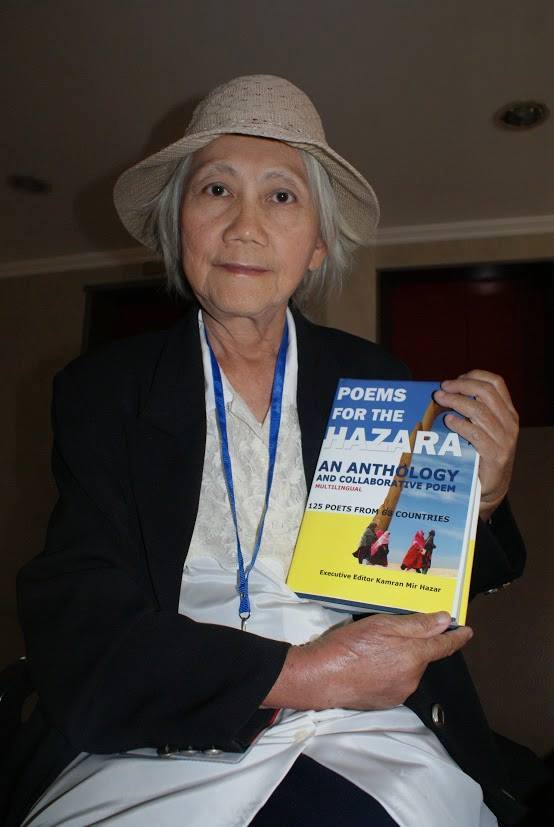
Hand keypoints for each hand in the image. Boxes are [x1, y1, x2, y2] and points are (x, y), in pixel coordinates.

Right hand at [262, 612, 471, 710]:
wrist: (321, 677)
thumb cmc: (349, 646)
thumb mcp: (382, 625)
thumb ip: (416, 624)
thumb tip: (444, 620)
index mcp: (414, 656)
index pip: (444, 646)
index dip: (457, 637)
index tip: (467, 631)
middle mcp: (412, 677)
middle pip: (422, 656)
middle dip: (415, 644)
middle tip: (392, 630)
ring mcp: (399, 692)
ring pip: (408, 669)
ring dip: (400, 658)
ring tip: (374, 648)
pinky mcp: (385, 701)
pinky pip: (396, 681)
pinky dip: (389, 671)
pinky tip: (370, 664)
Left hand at [434, 370, 518, 520]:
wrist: (490, 485)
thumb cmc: (480, 452)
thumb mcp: (482, 427)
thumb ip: (472, 409)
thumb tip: (445, 390)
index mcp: (508, 411)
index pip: (496, 383)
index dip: (475, 376)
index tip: (456, 378)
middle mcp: (509, 422)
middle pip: (486, 392)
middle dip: (461, 386)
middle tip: (442, 388)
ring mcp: (504, 439)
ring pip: (479, 411)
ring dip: (456, 402)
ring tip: (440, 400)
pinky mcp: (495, 455)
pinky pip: (476, 434)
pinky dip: (460, 424)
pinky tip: (448, 420)